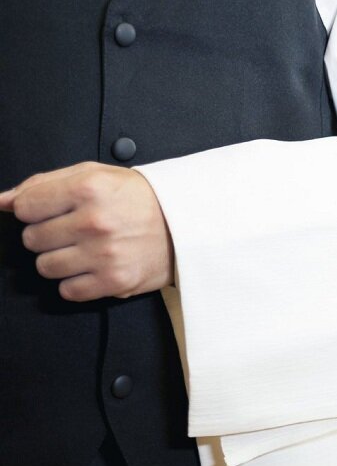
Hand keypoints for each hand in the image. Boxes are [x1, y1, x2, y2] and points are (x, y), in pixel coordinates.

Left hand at [0, 162, 173, 301]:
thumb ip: (44, 184)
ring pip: (45, 267)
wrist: (188, 225)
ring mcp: (104, 254)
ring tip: (85, 249)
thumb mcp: (95, 175)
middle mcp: (94, 221)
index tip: (54, 211)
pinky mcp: (114, 280)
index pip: (25, 207)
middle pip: (32, 239)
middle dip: (48, 235)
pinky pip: (68, 290)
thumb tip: (1, 200)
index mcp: (88, 188)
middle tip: (75, 230)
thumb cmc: (139, 198)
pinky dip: (76, 282)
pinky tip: (93, 267)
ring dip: (60, 260)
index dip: (35, 210)